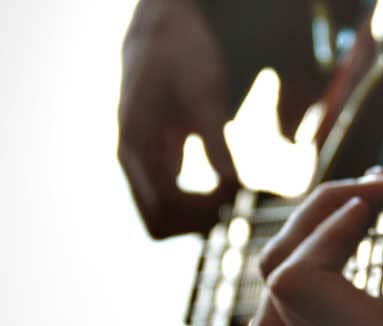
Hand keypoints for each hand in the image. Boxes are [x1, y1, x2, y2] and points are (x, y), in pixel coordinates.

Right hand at [118, 0, 237, 238]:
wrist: (161, 31)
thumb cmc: (182, 56)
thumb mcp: (204, 96)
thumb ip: (216, 143)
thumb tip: (234, 187)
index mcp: (137, 147)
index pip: (165, 208)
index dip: (204, 210)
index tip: (236, 190)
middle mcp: (131, 161)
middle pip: (158, 223)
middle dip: (199, 220)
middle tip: (236, 199)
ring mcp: (139, 162)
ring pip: (162, 216)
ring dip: (197, 216)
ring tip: (233, 193)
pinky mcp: (153, 159)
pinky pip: (169, 199)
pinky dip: (196, 203)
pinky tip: (226, 185)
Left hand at [250, 128, 382, 325]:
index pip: (298, 281)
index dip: (330, 221)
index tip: (380, 192)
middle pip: (279, 282)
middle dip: (321, 217)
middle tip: (376, 188)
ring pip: (268, 311)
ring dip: (305, 250)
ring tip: (355, 218)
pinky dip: (299, 289)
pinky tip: (342, 258)